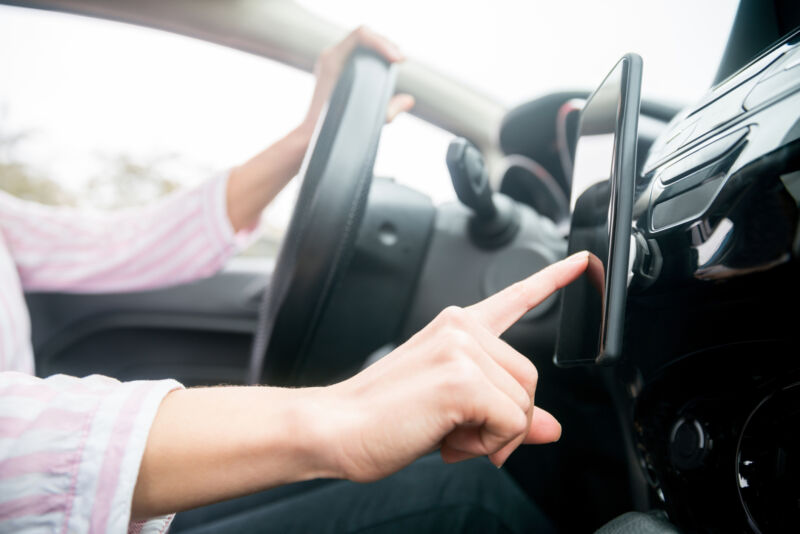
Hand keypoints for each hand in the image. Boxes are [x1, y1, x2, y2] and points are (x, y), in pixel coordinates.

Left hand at [300, 26, 414, 135]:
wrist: (312, 134)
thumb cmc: (334, 127)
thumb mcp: (365, 119)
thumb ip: (389, 109)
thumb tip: (409, 100)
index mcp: (332, 60)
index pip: (361, 36)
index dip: (383, 43)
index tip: (398, 59)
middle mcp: (330, 56)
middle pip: (363, 37)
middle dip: (385, 44)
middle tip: (400, 59)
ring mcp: (331, 60)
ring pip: (360, 43)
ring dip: (380, 48)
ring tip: (395, 59)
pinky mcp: (336, 67)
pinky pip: (356, 53)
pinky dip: (372, 55)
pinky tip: (384, 64)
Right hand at [317, 251, 589, 482]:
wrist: (336, 428)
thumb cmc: (384, 417)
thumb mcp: (455, 413)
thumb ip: (505, 415)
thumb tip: (551, 427)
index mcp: (458, 329)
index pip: (514, 299)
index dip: (552, 280)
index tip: (581, 262)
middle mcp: (462, 328)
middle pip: (530, 380)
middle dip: (505, 421)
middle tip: (459, 431)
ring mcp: (461, 348)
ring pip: (524, 404)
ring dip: (494, 436)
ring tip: (448, 432)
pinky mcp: (460, 378)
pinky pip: (512, 423)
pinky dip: (489, 444)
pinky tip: (450, 439)